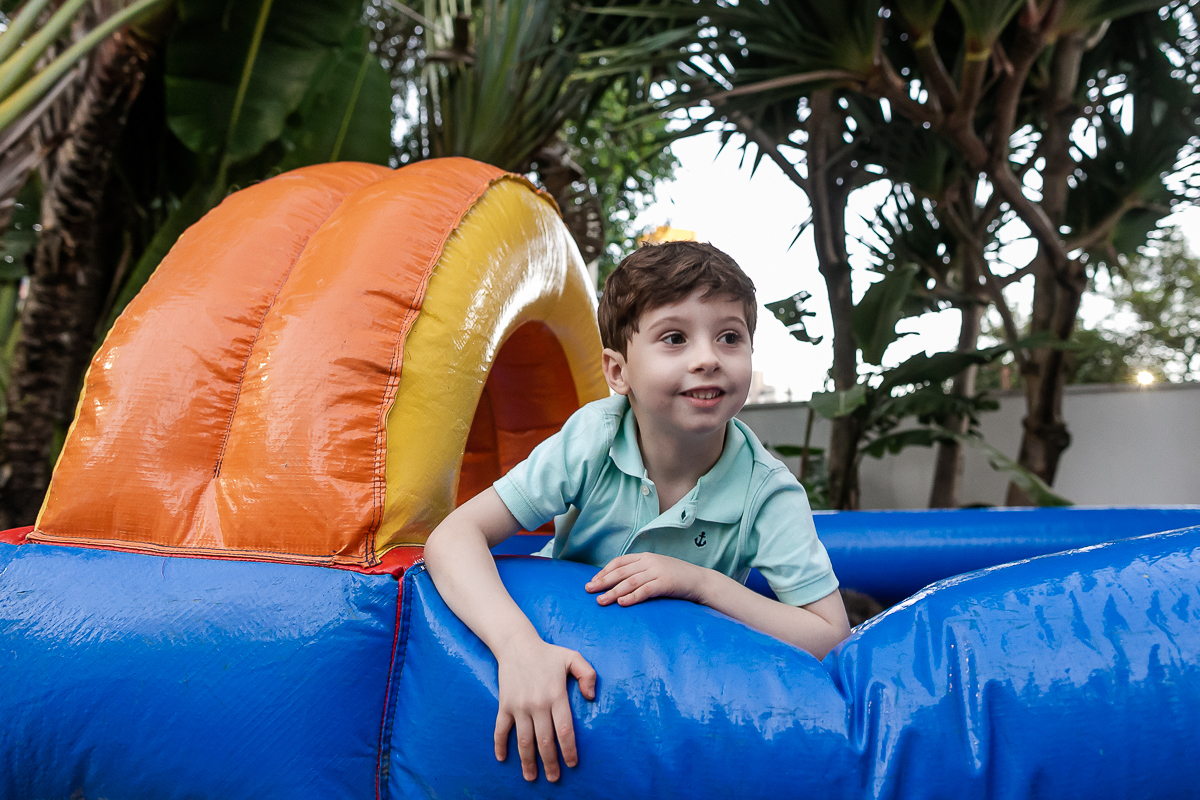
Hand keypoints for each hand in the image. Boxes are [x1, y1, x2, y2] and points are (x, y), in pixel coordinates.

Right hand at [495, 635, 596, 782]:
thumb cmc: (548, 653)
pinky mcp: (504, 705)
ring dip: (527, 762)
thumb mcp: (573, 657)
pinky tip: (502, 758)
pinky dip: (500, 745)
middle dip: (550, 763)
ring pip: (524, 741)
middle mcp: (537, 704)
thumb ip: (588, 675)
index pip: (564, 730)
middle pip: (544, 741)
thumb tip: (591, 698)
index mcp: (556, 695)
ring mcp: (518, 706)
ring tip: (532, 777)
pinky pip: (500, 729)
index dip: (568, 750)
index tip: (572, 764)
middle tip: (554, 778)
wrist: (516, 644)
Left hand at [586, 552, 707, 606]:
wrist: (700, 581)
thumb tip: (619, 582)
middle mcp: (649, 561)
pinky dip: (632, 597)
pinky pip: (645, 590)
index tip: (593, 581)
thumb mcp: (656, 570)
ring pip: (630, 581)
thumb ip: (640, 572)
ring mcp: (657, 571)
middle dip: (603, 581)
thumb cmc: (677, 578)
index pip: (619, 562)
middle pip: (620, 571)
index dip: (604, 571)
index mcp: (645, 556)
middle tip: (589, 590)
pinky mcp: (665, 583)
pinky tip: (621, 602)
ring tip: (601, 601)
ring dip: (613, 592)